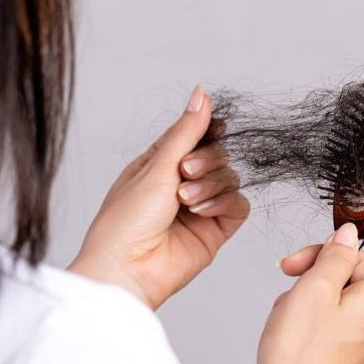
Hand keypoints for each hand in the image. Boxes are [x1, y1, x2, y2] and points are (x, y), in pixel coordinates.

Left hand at [69, 86, 249, 308]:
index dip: (207, 130)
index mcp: (160, 164)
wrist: (127, 269)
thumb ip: (186, 132)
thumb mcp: (156, 167)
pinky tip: (201, 212)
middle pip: (218, 155)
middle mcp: (181, 183)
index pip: (194, 135)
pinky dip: (224, 203)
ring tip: (185, 201)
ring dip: (211, 185)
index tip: (216, 126)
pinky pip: (237, 206)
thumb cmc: (126, 220)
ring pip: (230, 178)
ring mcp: (200, 207)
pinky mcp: (215, 230)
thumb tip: (201, 94)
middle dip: (206, 161)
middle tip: (184, 172)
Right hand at [256, 209, 363, 363]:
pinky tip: (292, 318)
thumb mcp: (313, 290)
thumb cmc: (299, 354)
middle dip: (329, 259)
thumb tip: (349, 236)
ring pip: (348, 292)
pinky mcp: (350, 352)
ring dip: (317, 285)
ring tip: (288, 302)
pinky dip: (318, 308)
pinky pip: (341, 315)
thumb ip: (335, 256)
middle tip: (293, 266)